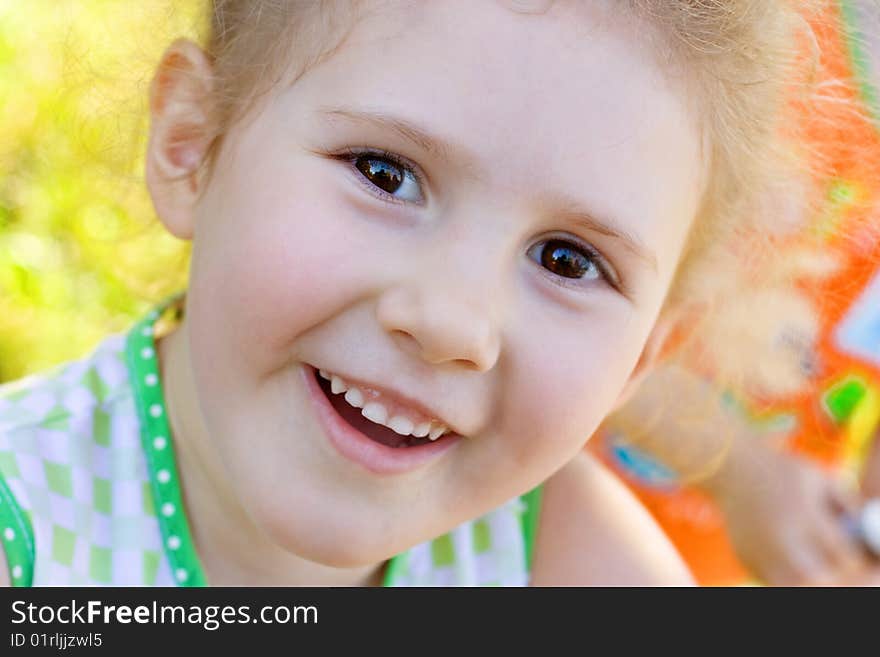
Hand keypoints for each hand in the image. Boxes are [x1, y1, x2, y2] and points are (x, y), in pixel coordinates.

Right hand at [707, 447, 870, 585]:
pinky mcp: (747, 561)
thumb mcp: (822, 479)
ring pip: (801, 589)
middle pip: (826, 582)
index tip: (875, 564)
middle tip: (865, 576)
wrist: (731, 469)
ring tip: (835, 573)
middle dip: (851, 582)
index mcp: (803, 515)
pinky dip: (798, 582)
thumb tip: (875, 538)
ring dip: (824, 584)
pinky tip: (806, 567)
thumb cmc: (782, 471)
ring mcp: (760, 553)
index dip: (870, 568)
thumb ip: (852, 508)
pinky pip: (780, 584)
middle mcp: (780, 539)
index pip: (847, 559)